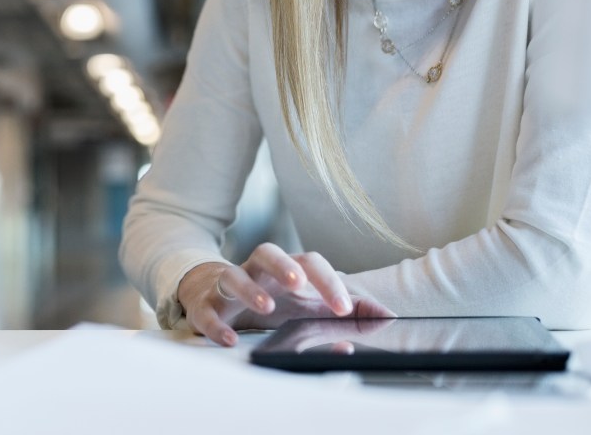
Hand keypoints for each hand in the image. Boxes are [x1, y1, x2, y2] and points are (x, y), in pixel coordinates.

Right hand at [176, 243, 395, 347]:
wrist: (216, 295)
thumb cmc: (272, 299)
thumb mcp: (310, 305)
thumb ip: (348, 312)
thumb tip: (385, 315)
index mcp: (287, 269)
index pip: (310, 263)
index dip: (328, 283)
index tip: (344, 309)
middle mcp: (257, 271)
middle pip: (268, 252)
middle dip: (284, 265)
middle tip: (298, 283)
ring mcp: (228, 285)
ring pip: (233, 274)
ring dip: (249, 288)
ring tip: (265, 306)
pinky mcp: (205, 304)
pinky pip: (206, 310)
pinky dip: (215, 324)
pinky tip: (229, 339)